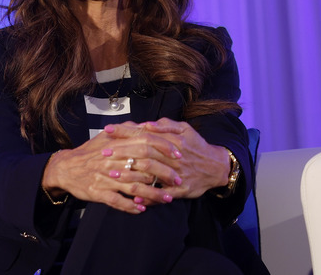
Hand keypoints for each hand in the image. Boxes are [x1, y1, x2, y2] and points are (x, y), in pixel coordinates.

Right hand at [40, 121, 183, 213]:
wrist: (66, 168)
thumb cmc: (90, 152)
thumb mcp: (107, 136)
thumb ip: (128, 130)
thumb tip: (149, 125)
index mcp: (116, 143)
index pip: (145, 142)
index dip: (164, 148)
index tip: (179, 155)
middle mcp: (112, 159)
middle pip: (144, 165)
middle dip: (164, 173)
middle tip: (179, 180)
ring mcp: (105, 176)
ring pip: (134, 186)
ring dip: (153, 194)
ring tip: (168, 199)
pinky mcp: (98, 192)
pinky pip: (117, 201)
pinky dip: (131, 206)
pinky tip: (142, 209)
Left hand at [106, 118, 231, 199]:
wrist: (217, 167)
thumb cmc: (197, 146)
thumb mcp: (185, 129)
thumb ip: (166, 125)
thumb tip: (147, 124)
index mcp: (173, 139)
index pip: (144, 133)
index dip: (125, 131)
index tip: (107, 130)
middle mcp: (173, 156)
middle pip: (144, 152)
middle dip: (122, 152)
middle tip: (103, 152)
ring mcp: (176, 173)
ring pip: (150, 173)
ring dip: (130, 174)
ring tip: (111, 174)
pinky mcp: (180, 189)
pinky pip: (162, 194)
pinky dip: (148, 196)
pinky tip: (134, 197)